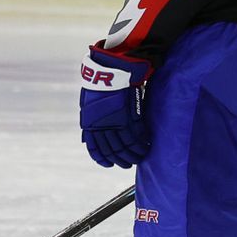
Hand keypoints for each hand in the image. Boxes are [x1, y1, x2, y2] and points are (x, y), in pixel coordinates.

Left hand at [79, 48, 151, 168]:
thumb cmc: (100, 86)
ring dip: (133, 154)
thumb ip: (92, 120)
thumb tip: (90, 135)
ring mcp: (116, 123)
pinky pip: (137, 136)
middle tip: (128, 164)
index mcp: (90, 125)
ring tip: (140, 157)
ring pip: (126, 146)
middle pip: (112, 150)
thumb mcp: (89, 105)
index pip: (95, 149)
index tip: (109, 164)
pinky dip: (143, 144)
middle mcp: (102, 127)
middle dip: (121, 160)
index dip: (102, 159)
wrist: (110, 71)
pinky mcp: (130, 117)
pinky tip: (147, 146)